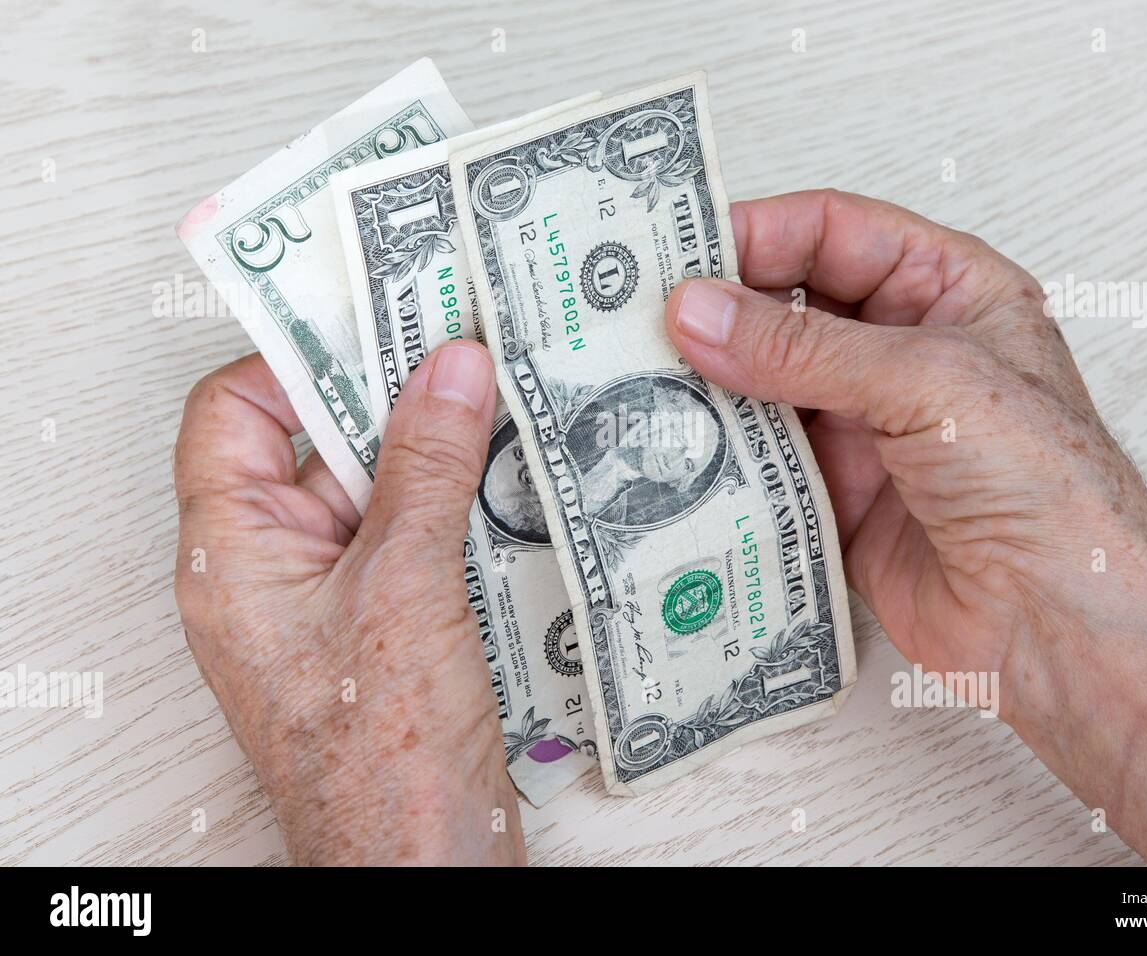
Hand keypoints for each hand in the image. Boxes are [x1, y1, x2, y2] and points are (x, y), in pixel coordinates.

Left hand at [173, 341, 523, 865]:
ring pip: (376, 488)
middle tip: (453, 338)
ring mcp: (332, 597)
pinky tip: (511, 475)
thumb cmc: (379, 755)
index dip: (293, 357)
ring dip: (434, 447)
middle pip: (313, 443)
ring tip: (496, 397)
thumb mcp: (405, 585)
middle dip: (385, 393)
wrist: (425, 860)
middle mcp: (273, 569)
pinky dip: (457, 500)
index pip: (230, 415)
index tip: (368, 313)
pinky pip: (414, 534)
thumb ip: (427, 468)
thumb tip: (448, 369)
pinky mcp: (387, 623)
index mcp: (233, 554)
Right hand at [666, 190, 1146, 863]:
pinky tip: (677, 450)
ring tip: (641, 381)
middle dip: (719, 312)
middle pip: (790, 307)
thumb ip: (805, 347)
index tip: (680, 252)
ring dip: (711, 385)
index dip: (758, 234)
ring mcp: (868, 426)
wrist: (1058, 622)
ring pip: (766, 386)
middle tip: (639, 318)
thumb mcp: (927, 382)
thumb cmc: (1045, 487)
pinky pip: (763, 461)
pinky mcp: (837, 495)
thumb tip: (699, 311)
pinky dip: (720, 455)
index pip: (835, 232)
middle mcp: (903, 353)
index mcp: (947, 292)